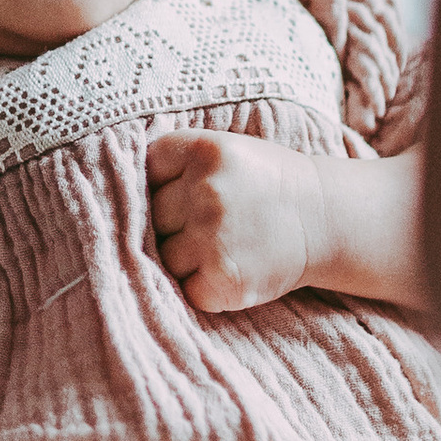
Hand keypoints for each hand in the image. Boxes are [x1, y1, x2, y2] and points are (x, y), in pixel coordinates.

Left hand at [147, 128, 323, 313]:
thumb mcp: (225, 152)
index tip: (188, 190)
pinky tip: (229, 267)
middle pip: (151, 217)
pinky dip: (201, 285)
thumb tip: (114, 196)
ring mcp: (214, 238)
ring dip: (185, 257)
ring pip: (163, 256)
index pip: (146, 170)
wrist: (326, 219)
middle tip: (212, 221)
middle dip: (173, 224)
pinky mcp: (223, 280)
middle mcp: (207, 191)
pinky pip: (184, 288)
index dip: (163, 185)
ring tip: (223, 245)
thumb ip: (176, 164)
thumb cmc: (266, 184)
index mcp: (203, 151)